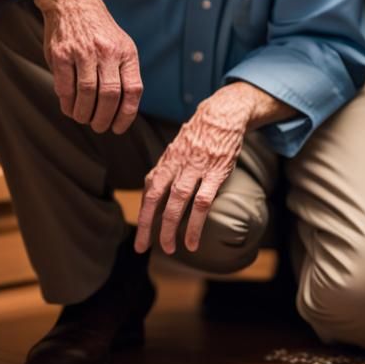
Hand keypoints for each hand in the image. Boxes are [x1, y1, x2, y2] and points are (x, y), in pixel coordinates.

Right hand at [40, 0, 142, 134]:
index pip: (133, 90)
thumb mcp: (121, 45)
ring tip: (83, 118)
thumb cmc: (100, 32)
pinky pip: (65, 86)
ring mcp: (83, 52)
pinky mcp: (61, 53)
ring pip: (87, 93)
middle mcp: (107, 52)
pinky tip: (69, 107)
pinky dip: (67, 103)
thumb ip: (125, 73)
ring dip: (84, 113)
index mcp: (127, 52)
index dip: (127, 114)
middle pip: (109, 95)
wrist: (73, 2)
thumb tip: (124, 110)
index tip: (118, 128)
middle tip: (98, 127)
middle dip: (103, 118)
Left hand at [134, 86, 249, 253]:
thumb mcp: (178, 148)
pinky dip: (196, 224)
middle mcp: (178, 165)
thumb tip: (150, 188)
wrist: (224, 114)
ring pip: (178, 201)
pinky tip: (192, 241)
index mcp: (167, 161)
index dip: (142, 214)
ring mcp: (197, 168)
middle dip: (148, 225)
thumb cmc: (200, 134)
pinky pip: (203, 202)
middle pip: (157, 198)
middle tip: (143, 248)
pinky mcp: (217, 173)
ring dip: (171, 228)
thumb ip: (165, 169)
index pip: (149, 190)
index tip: (140, 236)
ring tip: (169, 249)